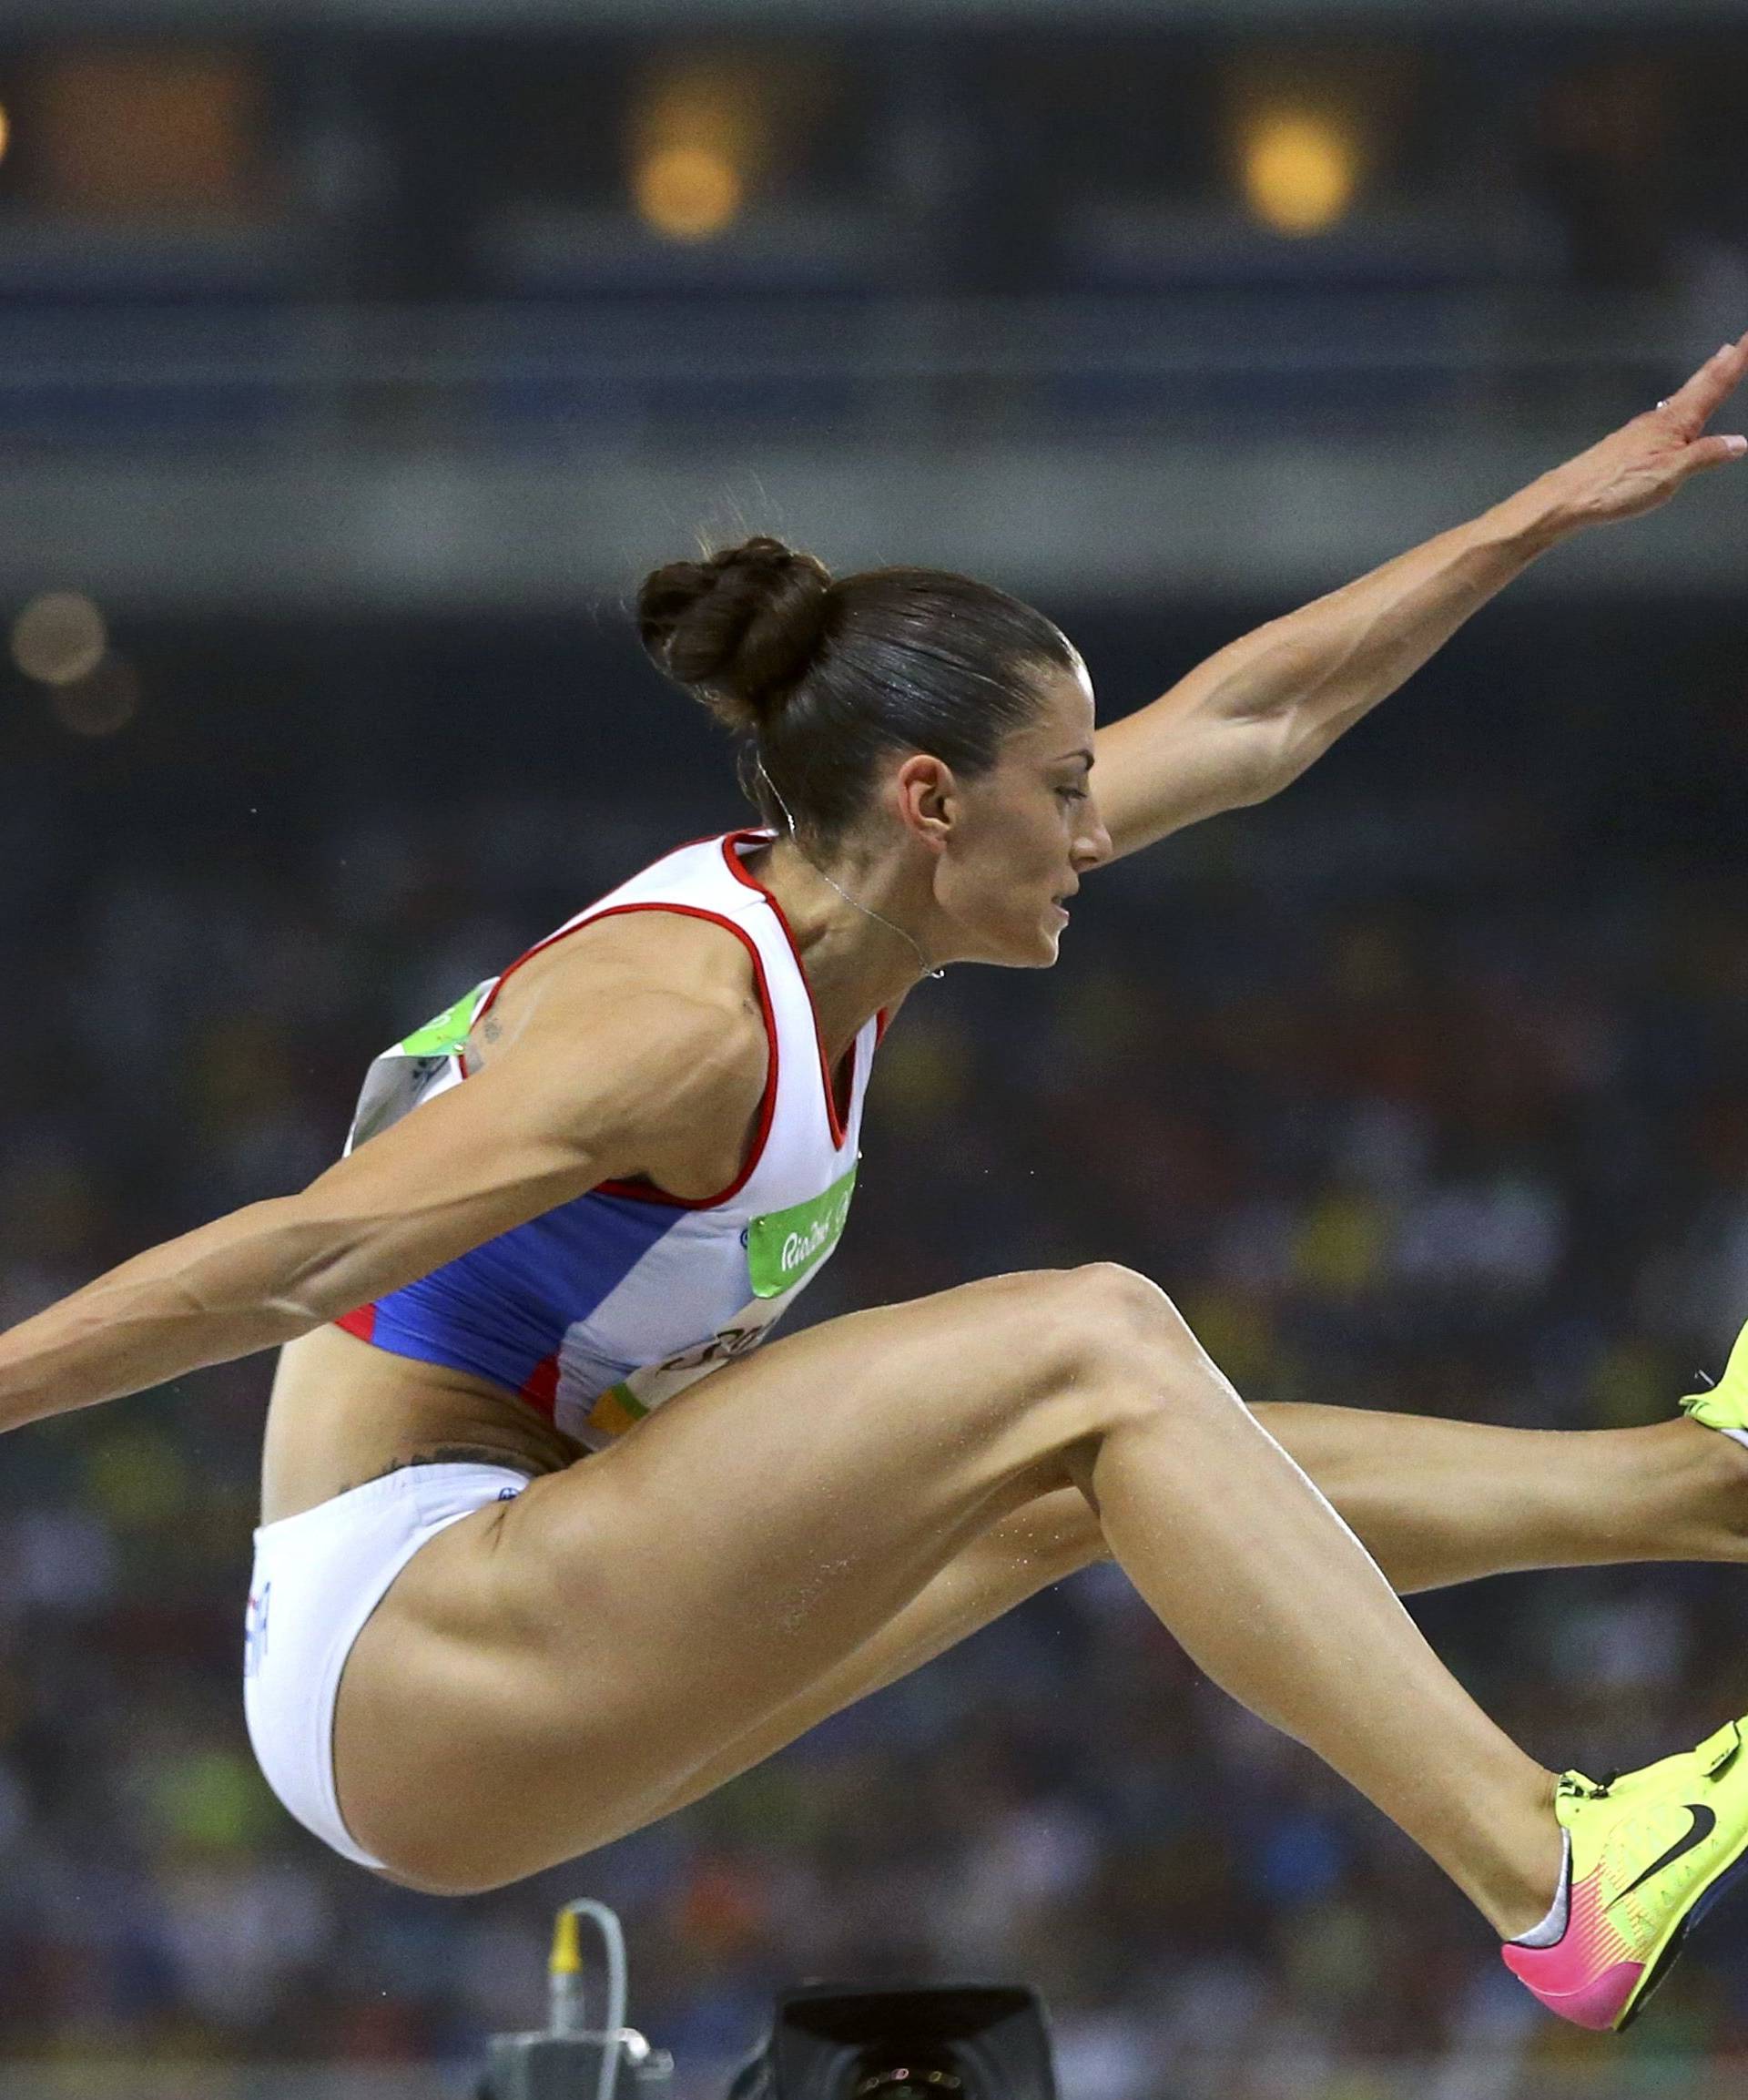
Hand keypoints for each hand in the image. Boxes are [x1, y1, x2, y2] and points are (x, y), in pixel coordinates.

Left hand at [1527, 333, 1747, 534]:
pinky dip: (1680, 405)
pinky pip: (1664, 416)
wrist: (1569, 497)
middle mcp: (1659, 419)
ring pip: (1679, 399)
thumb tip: (1738, 443)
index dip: (1737, 361)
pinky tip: (1676, 414)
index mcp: (1676, 421)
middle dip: (1718, 365)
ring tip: (1713, 370)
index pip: (1715, 385)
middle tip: (1734, 345)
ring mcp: (1642, 430)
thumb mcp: (1671, 474)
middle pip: (1695, 386)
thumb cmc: (1618, 485)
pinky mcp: (1629, 444)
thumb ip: (1705, 456)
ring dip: (1699, 382)